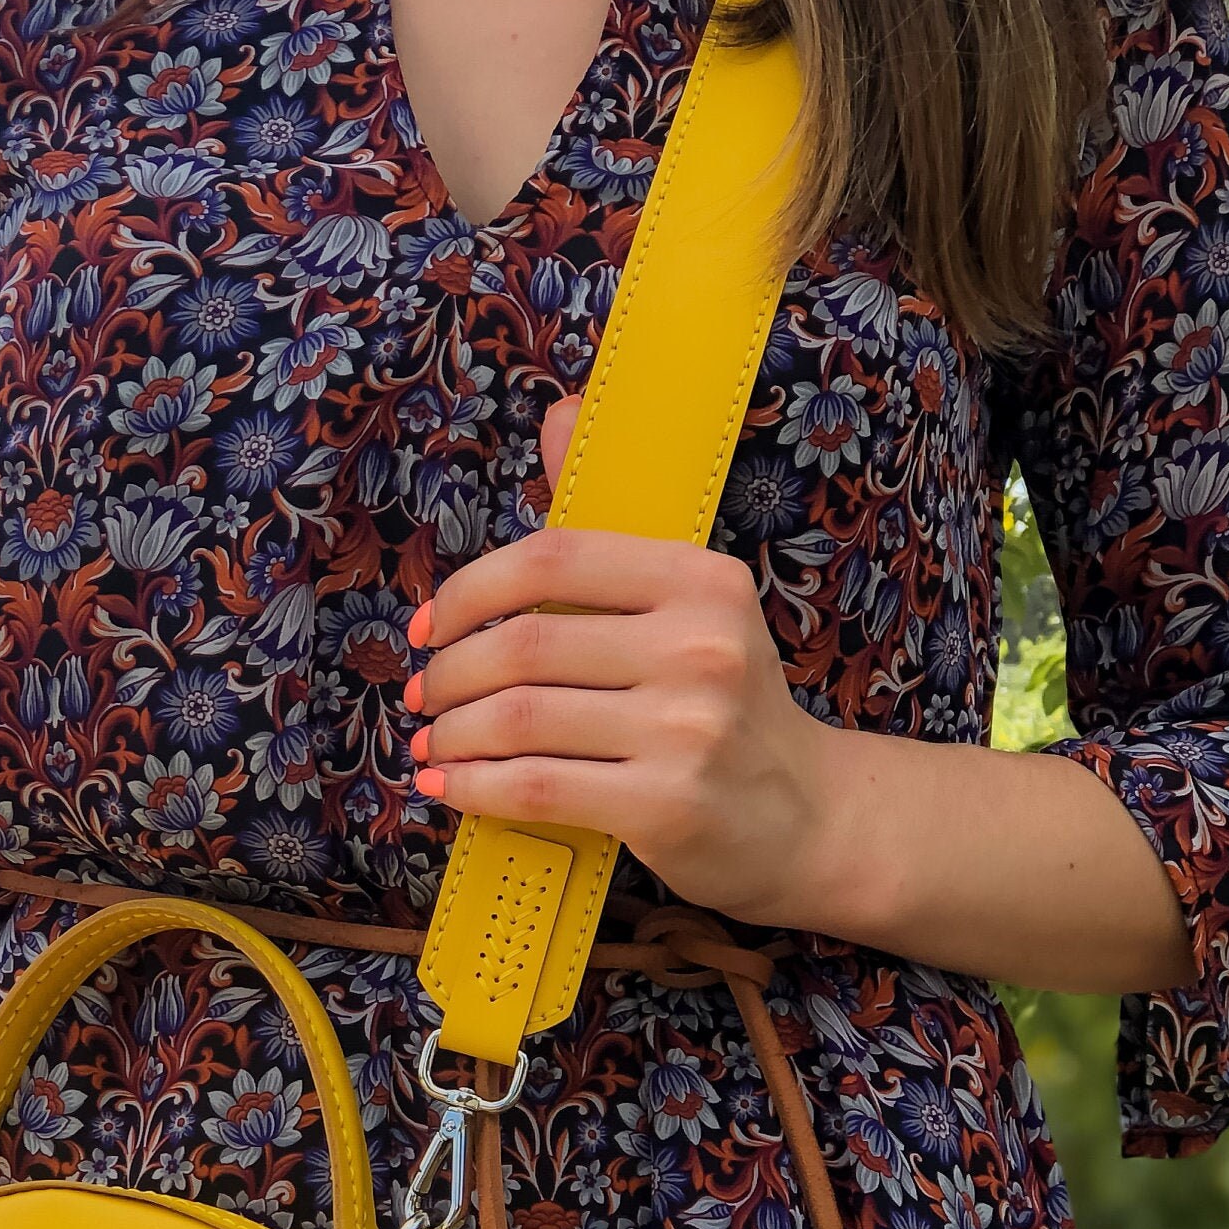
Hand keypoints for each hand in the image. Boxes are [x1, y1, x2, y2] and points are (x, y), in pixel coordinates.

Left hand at [407, 518, 844, 930]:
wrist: (805, 814)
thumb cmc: (725, 705)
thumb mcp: (693, 606)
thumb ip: (612, 533)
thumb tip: (560, 414)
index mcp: (701, 581)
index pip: (551, 560)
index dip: (467, 592)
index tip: (428, 627)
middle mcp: (701, 647)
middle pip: (523, 646)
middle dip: (448, 673)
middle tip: (423, 693)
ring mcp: (687, 729)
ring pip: (518, 718)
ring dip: (451, 734)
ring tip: (431, 743)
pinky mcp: (667, 805)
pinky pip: (534, 786)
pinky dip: (473, 786)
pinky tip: (447, 786)